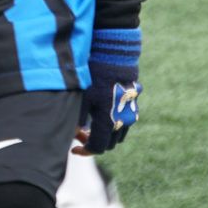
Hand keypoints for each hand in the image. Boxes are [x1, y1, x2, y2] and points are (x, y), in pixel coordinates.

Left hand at [75, 32, 140, 153]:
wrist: (115, 56)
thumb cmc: (95, 75)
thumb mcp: (81, 97)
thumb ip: (76, 119)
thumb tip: (73, 133)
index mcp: (109, 122)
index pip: (98, 148)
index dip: (84, 151)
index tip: (73, 147)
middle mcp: (123, 122)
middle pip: (108, 144)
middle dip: (93, 142)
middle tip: (79, 132)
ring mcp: (131, 114)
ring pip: (118, 135)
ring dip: (104, 135)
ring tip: (89, 123)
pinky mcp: (134, 105)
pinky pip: (124, 124)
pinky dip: (113, 125)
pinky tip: (100, 113)